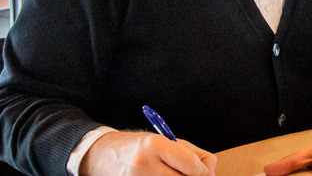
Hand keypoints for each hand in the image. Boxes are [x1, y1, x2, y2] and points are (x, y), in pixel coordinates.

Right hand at [80, 131, 216, 175]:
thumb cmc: (137, 146)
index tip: (206, 172)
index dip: (204, 172)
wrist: (100, 155)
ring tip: (172, 173)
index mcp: (155, 145)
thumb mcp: (166, 141)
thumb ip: (192, 154)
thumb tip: (211, 171)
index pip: (191, 166)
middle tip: (191, 175)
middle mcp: (144, 164)